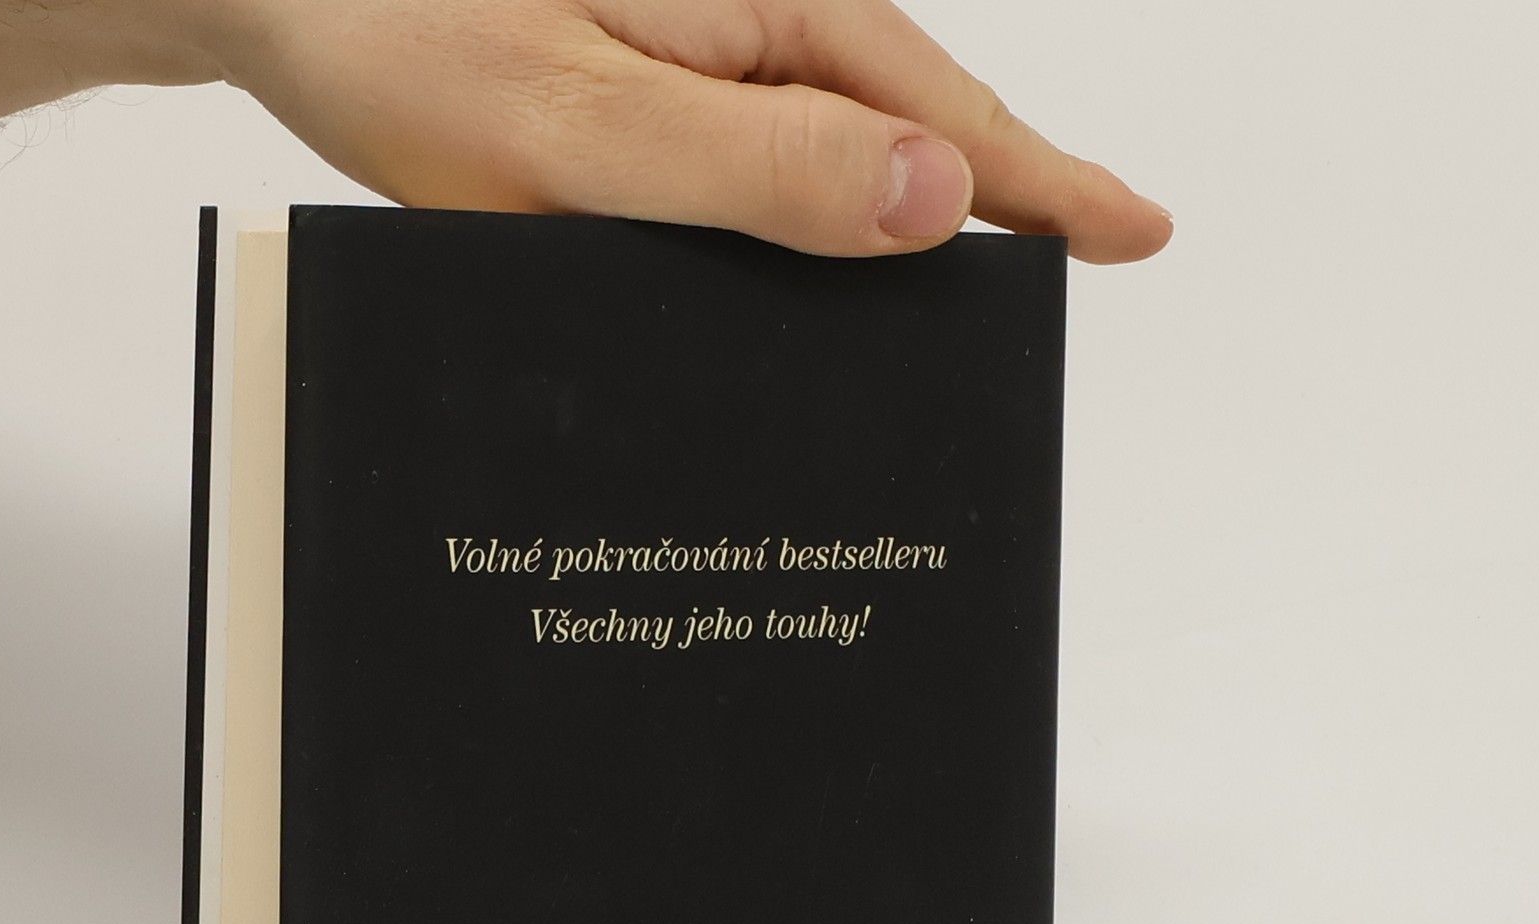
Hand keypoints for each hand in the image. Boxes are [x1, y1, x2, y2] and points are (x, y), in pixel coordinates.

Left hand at [191, 0, 1171, 259]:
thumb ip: (756, 167)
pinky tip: (796, 251)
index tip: (1134, 232)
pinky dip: (795, 200)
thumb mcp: (586, 124)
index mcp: (764, 15)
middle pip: (905, 121)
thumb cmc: (404, 35)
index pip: (944, 116)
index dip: (1044, 184)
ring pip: (830, 135)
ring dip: (890, 206)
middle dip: (991, 196)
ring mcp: (692, 39)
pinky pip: (751, 140)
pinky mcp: (640, 66)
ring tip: (950, 281)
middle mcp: (745, 16)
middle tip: (1074, 258)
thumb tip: (933, 196)